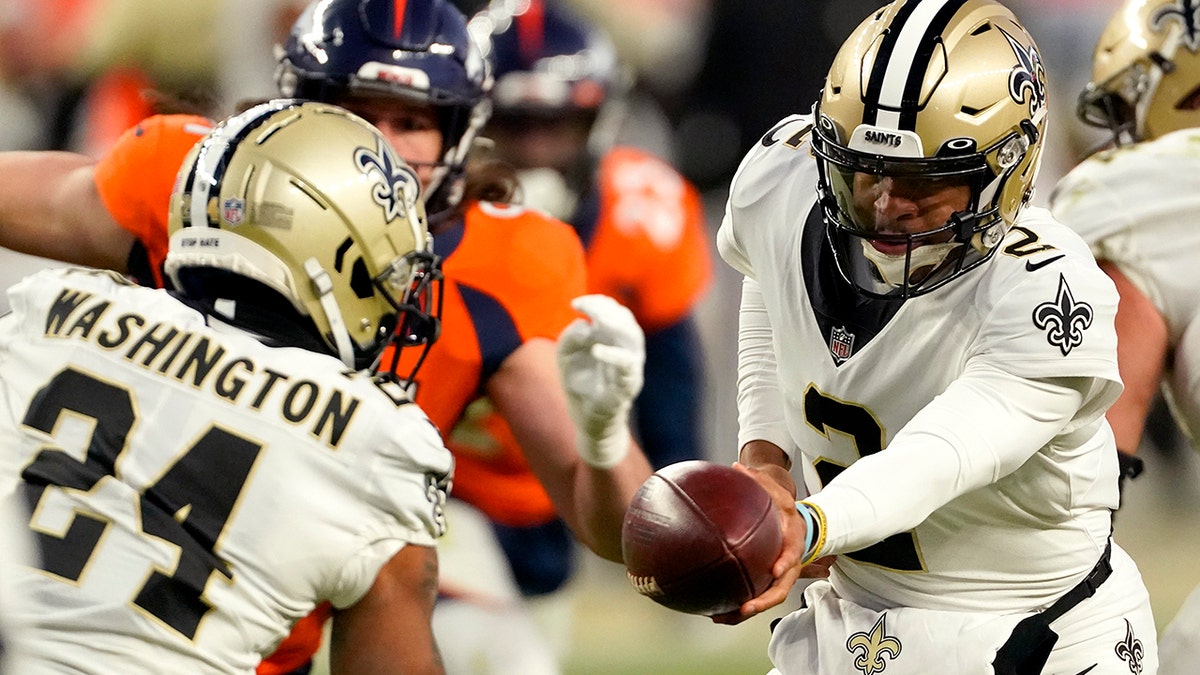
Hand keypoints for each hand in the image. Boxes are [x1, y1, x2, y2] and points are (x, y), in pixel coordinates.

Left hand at [557, 294, 644, 467]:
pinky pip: (627, 366)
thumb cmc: (580, 385)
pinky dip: (614, 355)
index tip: (576, 304)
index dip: (599, 303)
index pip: (615, 312)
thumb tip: (585, 326)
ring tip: (596, 318)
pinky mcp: (626, 387)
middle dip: (606, 309)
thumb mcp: (566, 357)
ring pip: (633, 338)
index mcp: (615, 340)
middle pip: (626, 320)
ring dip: (615, 324)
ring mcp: (630, 368)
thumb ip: (570, 337)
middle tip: (586, 306)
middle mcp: (627, 350)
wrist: (586, 421)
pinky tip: (596, 350)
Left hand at [709, 462, 808, 624]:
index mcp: (792, 546)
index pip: (792, 556)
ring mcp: (776, 579)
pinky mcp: (764, 583)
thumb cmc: (784, 510)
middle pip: (779, 590)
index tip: (775, 569)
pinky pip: (752, 598)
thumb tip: (737, 466)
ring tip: (722, 617)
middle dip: (762, 602)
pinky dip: (735, 608)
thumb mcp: (778, 493)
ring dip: (744, 612)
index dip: (786, 564)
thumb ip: (760, 481)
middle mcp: (787, 567)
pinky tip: (714, 612)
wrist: (796, 528)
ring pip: (763, 600)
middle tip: (746, 608)